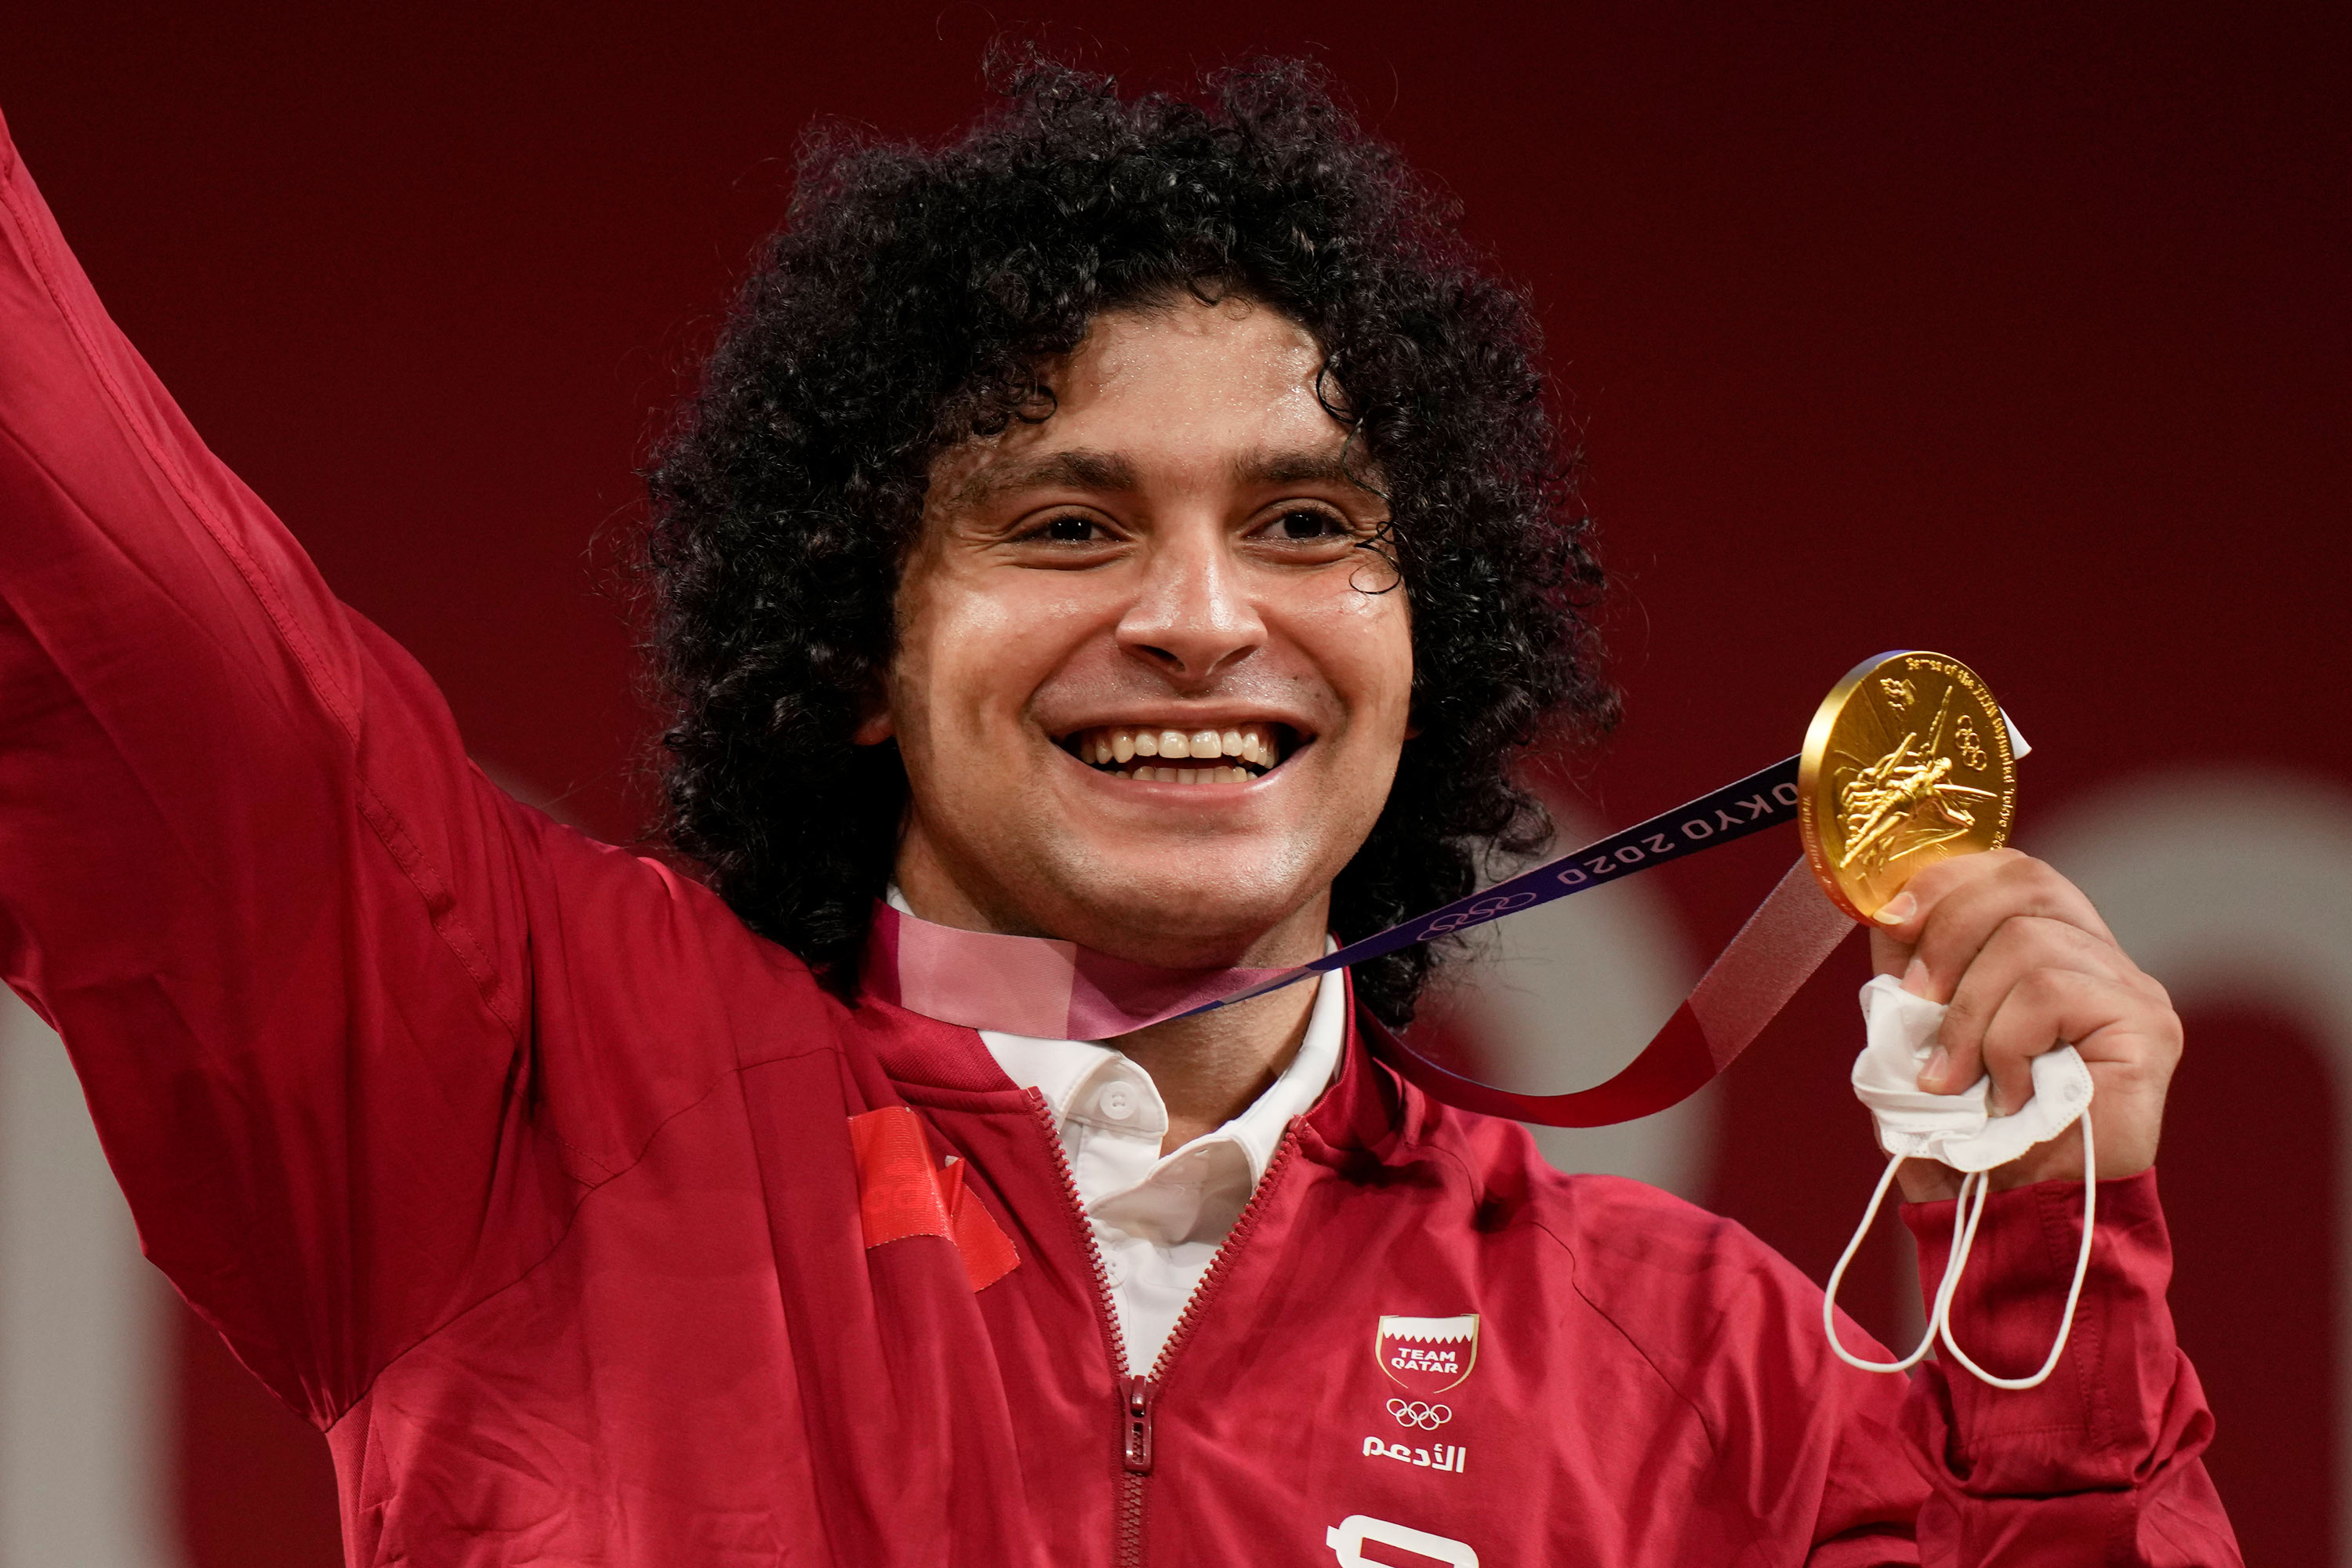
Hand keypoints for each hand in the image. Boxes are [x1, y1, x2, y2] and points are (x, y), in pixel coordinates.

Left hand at [1866, 849, 2181, 1201]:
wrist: (2016, 1216)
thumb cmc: (1971, 1135)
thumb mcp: (1923, 1037)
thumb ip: (1917, 976)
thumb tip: (1887, 913)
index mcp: (2054, 949)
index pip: (2012, 871)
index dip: (1947, 881)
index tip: (1889, 921)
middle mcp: (2102, 958)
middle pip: (2023, 883)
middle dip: (1947, 938)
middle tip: (1915, 1007)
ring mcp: (2131, 989)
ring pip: (2027, 943)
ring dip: (1969, 1017)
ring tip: (1957, 1080)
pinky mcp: (2147, 1027)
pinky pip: (2051, 993)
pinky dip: (2006, 1044)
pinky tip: (2007, 1094)